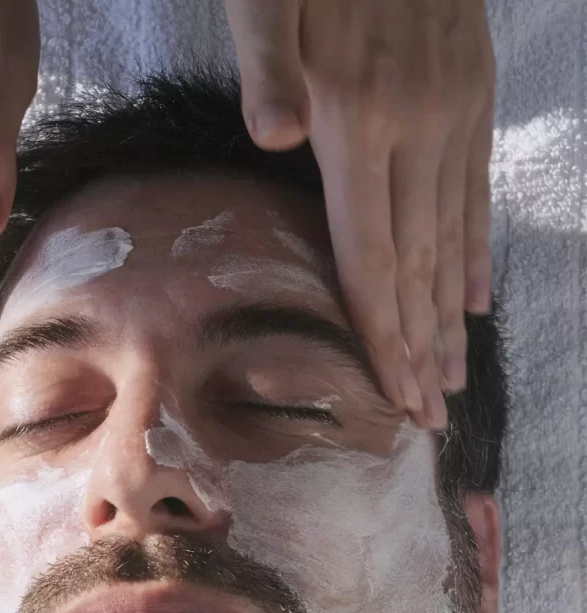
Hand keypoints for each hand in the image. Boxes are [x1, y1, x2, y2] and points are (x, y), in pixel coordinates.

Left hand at [224, 0, 495, 429]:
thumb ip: (269, 61)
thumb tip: (274, 136)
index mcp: (359, 116)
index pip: (371, 252)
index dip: (381, 331)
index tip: (393, 395)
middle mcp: (416, 127)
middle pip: (416, 265)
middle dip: (419, 349)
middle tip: (428, 418)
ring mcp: (452, 114)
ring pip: (451, 239)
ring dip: (450, 318)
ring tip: (452, 380)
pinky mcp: (470, 98)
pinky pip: (475, 192)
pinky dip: (476, 254)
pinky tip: (476, 301)